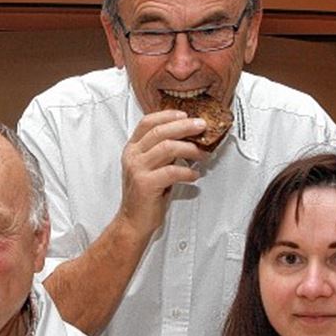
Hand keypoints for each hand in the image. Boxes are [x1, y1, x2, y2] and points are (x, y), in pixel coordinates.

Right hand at [117, 110, 213, 238]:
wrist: (133, 221)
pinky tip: (195, 174)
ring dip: (190, 148)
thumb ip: (163, 151)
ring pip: (167, 148)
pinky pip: (171, 171)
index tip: (185, 114)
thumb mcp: (152, 167)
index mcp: (132, 148)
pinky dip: (187, 171)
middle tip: (202, 126)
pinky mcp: (145, 184)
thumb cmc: (146, 195)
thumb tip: (188, 138)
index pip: (147, 122)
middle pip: (160, 131)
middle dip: (184, 126)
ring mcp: (137, 169)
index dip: (167, 115)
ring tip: (203, 154)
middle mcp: (132, 156)